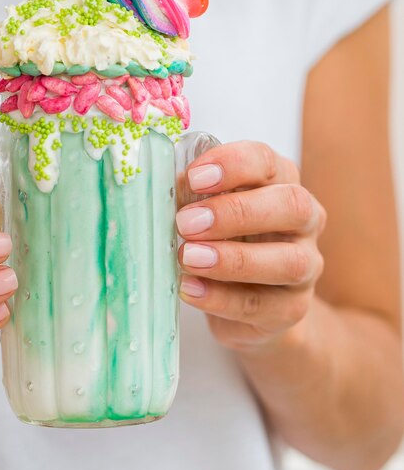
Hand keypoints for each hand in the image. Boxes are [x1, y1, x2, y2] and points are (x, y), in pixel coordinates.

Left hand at [176, 141, 325, 351]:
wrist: (244, 299)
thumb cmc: (221, 238)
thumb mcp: (205, 210)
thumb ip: (190, 196)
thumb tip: (162, 188)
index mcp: (279, 182)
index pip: (267, 162)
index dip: (233, 165)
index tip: (194, 177)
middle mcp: (304, 220)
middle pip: (290, 205)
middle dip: (235, 212)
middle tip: (186, 222)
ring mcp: (306, 266)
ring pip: (288, 261)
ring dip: (233, 258)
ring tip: (188, 257)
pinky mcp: (292, 307)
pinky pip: (262, 304)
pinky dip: (221, 298)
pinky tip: (189, 289)